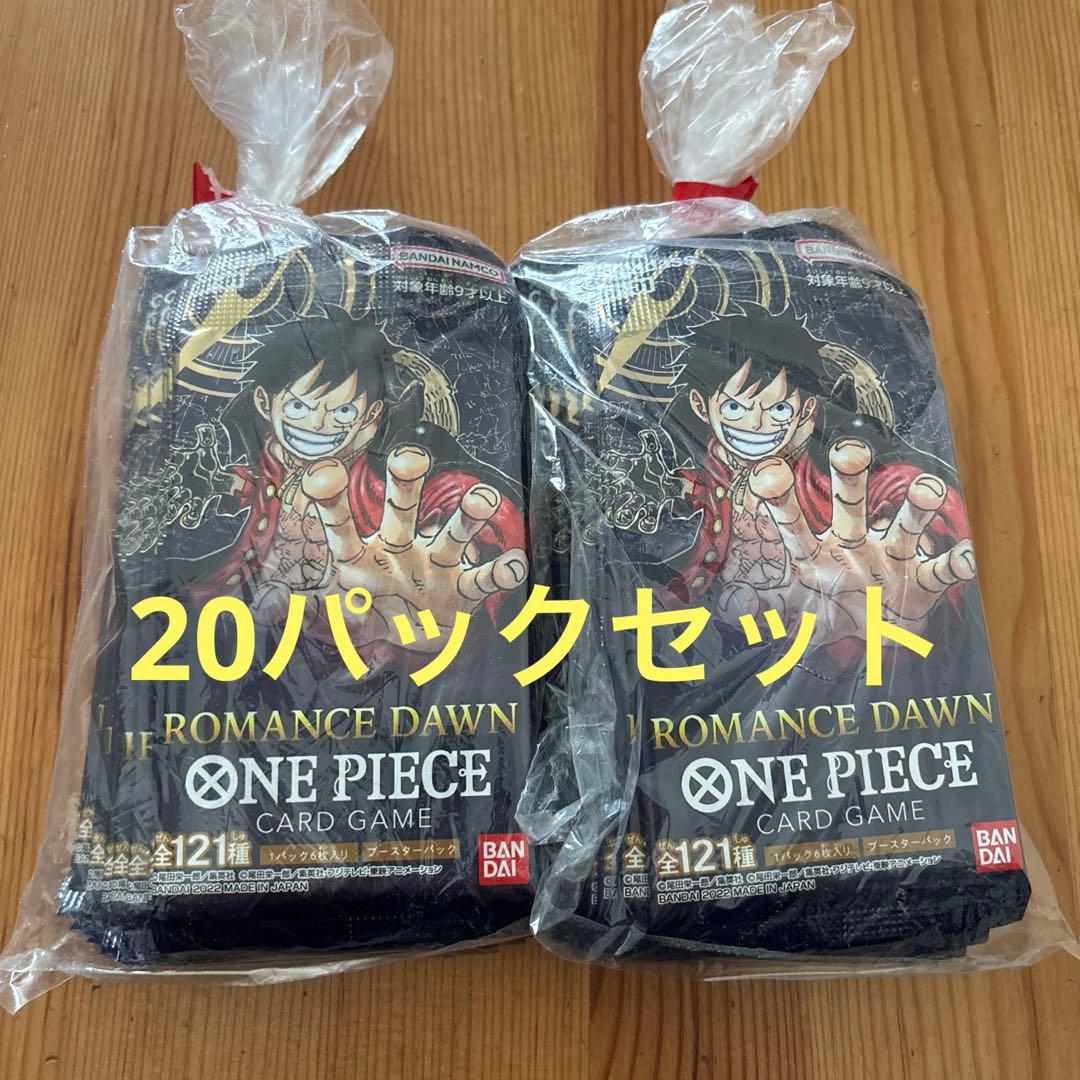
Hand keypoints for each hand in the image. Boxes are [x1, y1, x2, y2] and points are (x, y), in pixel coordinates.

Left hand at [301, 445, 527, 648]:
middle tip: (410, 458)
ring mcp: (437, 566)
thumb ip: (306, 614)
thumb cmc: (374, 615)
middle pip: (402, 510)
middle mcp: (401, 550)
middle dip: (406, 483)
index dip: (333, 501)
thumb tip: (264, 609)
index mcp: (362, 556)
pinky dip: (500, 572)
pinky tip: (514, 565)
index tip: (324, 474)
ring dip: (467, 517)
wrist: (421, 638)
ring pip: (452, 534)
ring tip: (481, 499)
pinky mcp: (465, 589)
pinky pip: (484, 579)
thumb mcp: (336, 619)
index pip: (343, 523)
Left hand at [745, 438, 974, 643]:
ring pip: (904, 527)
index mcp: (816, 552)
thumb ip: (761, 610)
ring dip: (917, 509)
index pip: (794, 524)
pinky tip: (968, 556)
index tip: (769, 473)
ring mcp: (892, 559)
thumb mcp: (792, 614)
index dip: (781, 502)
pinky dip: (957, 564)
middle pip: (851, 507)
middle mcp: (854, 545)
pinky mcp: (923, 581)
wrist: (875, 635)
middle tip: (850, 451)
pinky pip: (943, 570)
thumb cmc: (829, 611)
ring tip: (928, 490)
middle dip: (851, 479)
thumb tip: (730, 607)